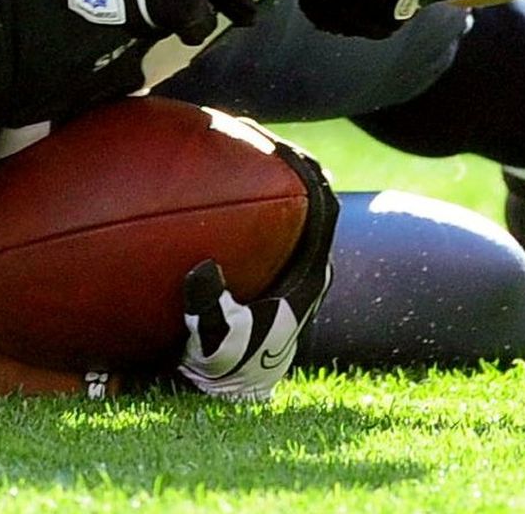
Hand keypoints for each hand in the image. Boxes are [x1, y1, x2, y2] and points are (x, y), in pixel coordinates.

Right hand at [175, 131, 337, 400]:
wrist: (232, 395)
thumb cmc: (230, 369)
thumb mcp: (218, 342)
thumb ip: (210, 311)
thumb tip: (202, 271)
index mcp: (310, 270)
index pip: (322, 202)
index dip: (306, 167)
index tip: (279, 140)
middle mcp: (307, 262)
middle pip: (307, 193)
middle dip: (282, 159)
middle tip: (243, 130)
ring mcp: (290, 266)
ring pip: (287, 205)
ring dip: (264, 173)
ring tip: (225, 144)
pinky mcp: (270, 271)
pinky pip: (263, 220)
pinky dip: (242, 197)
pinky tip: (204, 185)